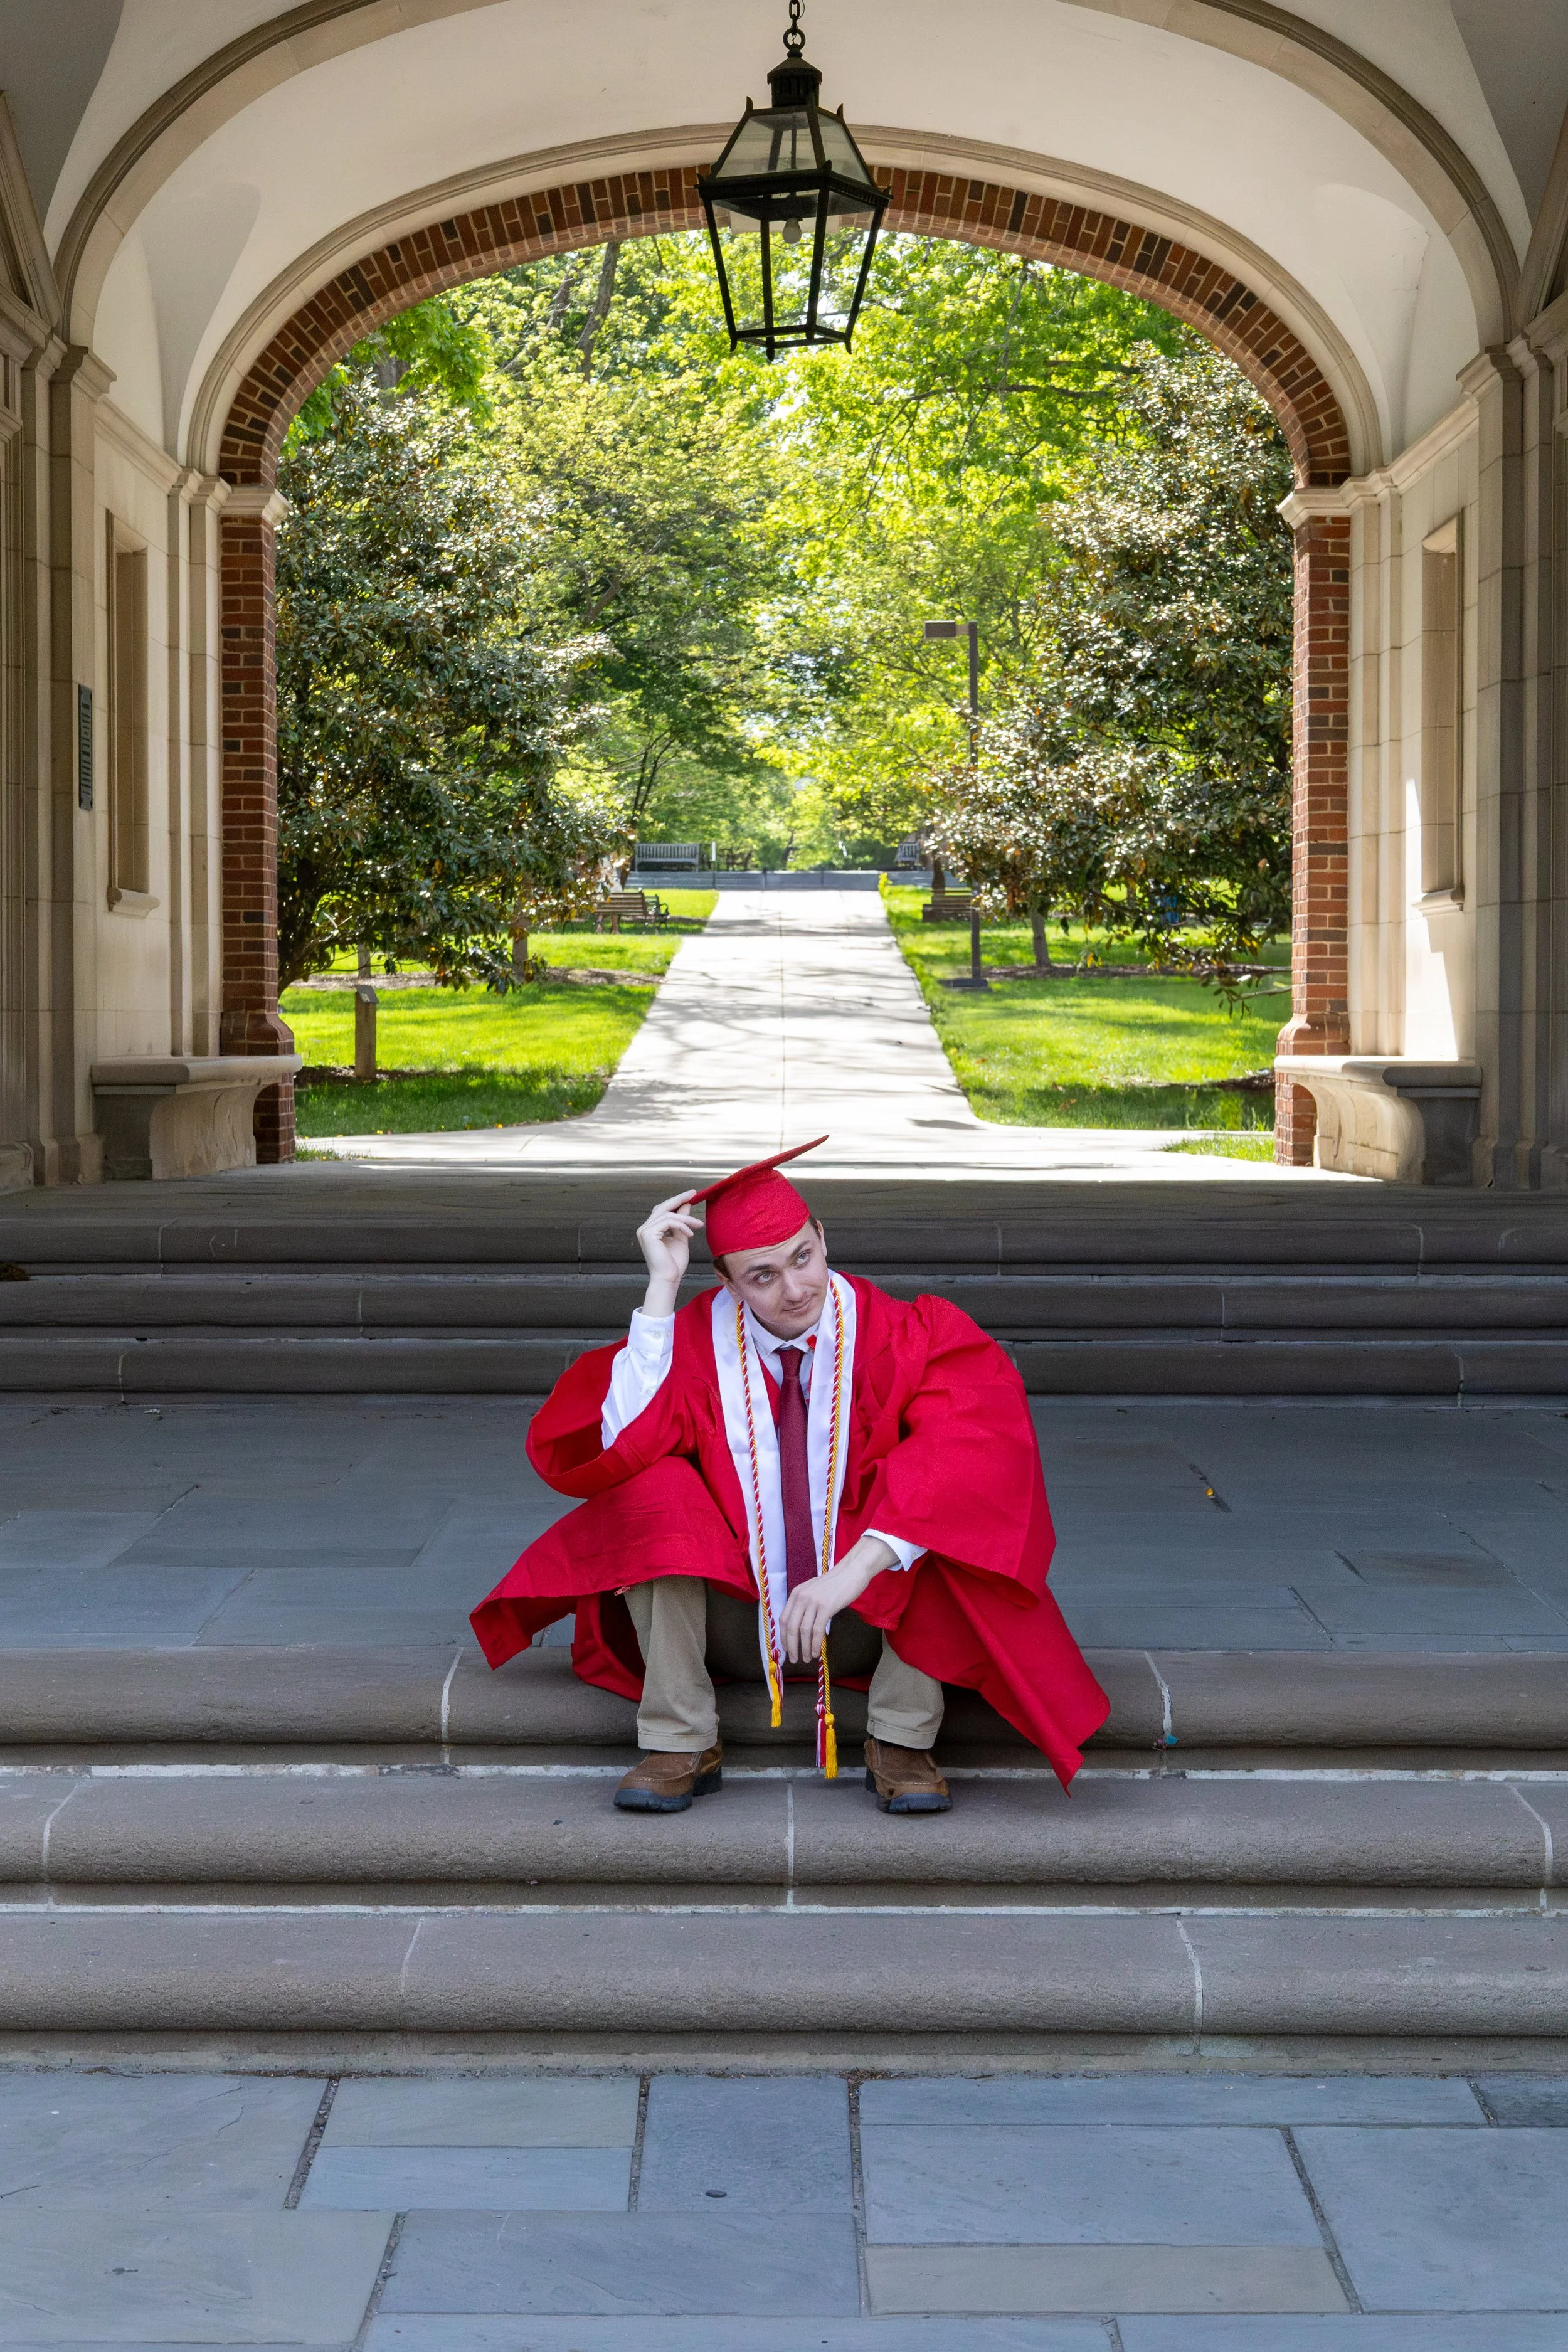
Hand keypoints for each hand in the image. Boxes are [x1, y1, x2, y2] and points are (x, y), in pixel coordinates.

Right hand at [636, 1190, 698, 1316]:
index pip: (663, 1210)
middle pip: (663, 1207)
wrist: (669, 1279)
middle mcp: (645, 1228)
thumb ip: (682, 1221)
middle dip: (679, 1199)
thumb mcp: (681, 1237)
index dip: (676, 1201)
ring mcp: (645, 1230)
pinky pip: (668, 1222)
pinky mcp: (648, 1233)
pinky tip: (690, 1234)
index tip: (691, 1195)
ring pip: (668, 1215)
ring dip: (686, 1219)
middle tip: (693, 1194)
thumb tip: (686, 1205)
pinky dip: (682, 1226)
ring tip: (698, 1226)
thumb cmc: (674, 1263)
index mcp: (651, 1229)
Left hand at [780, 1534, 895, 1664]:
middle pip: (791, 1627)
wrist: (851, 1573)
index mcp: (796, 1593)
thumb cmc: (834, 1584)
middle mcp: (801, 1597)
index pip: (783, 1619)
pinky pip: (817, 1630)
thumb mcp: (813, 1591)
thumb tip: (799, 1626)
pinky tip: (816, 1652)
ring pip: (803, 1631)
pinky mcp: (826, 1607)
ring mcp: (813, 1602)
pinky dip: (815, 1644)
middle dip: (791, 1646)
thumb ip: (804, 1604)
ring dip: (804, 1648)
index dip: (784, 1636)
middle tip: (794, 1659)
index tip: (787, 1649)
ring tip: (807, 1658)